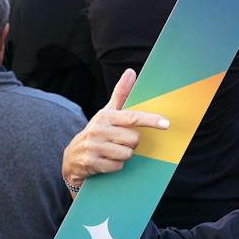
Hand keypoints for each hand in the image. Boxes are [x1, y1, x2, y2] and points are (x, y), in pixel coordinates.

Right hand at [61, 70, 169, 188]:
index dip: (151, 120)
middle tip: (120, 142)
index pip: (133, 118)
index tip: (166, 123)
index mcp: (106, 116)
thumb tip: (131, 72)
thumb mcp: (107, 113)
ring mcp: (94, 147)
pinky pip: (117, 166)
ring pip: (127, 154)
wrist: (72, 156)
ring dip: (124, 155)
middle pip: (134, 139)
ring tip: (112, 151)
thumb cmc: (97, 132)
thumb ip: (121, 94)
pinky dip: (115, 166)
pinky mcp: (91, 162)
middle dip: (132, 143)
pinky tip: (106, 160)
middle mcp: (98, 130)